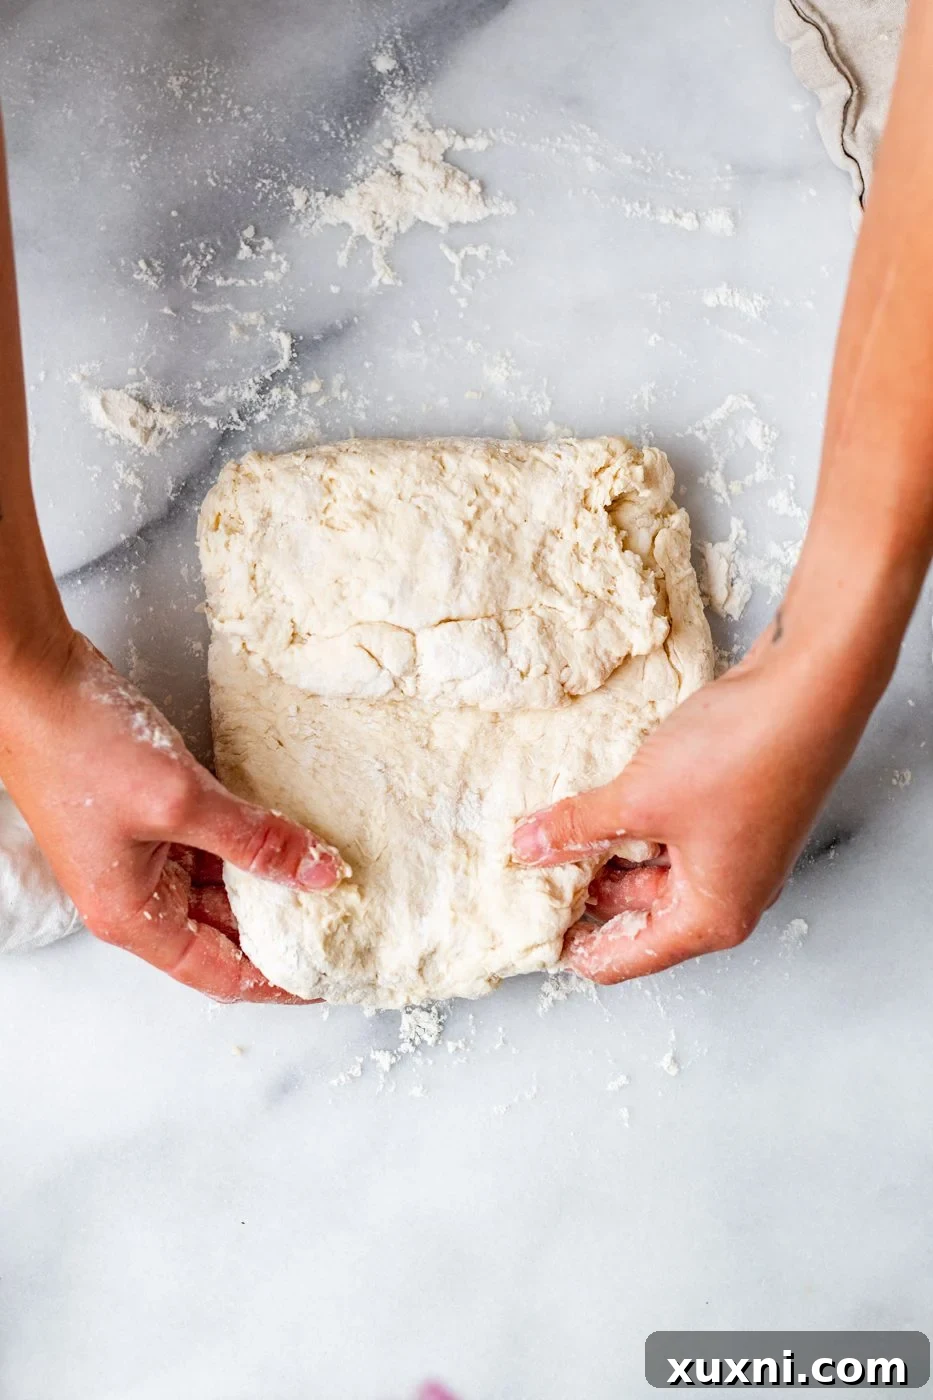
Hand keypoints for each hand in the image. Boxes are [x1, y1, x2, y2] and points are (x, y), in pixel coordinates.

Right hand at [0, 632, 346, 1001]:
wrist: (34, 680)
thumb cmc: (80, 747)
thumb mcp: (180, 801)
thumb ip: (254, 840)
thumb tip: (319, 871)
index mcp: (133, 915)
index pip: (221, 973)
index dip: (278, 982)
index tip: (331, 973)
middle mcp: (136, 894)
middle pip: (223, 933)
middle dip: (282, 928)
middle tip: (345, 918)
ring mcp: (141, 853)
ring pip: (221, 886)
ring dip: (270, 881)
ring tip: (327, 875)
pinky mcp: (150, 815)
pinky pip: (211, 845)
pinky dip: (249, 842)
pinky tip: (290, 832)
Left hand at [512, 621, 879, 983]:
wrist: (809, 686)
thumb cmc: (738, 758)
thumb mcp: (639, 799)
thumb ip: (579, 828)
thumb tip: (528, 848)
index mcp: (710, 917)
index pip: (626, 957)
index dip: (573, 946)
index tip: (526, 927)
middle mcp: (729, 894)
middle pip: (638, 912)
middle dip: (583, 889)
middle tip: (528, 866)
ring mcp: (735, 851)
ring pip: (652, 867)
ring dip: (606, 849)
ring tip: (553, 825)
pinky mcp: (735, 809)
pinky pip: (670, 831)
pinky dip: (634, 820)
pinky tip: (598, 794)